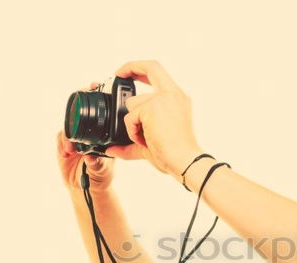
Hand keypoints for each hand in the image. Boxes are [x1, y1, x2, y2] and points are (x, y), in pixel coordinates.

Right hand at [56, 84, 114, 191]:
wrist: (84, 188)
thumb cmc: (99, 177)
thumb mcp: (102, 170)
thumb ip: (97, 164)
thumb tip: (91, 157)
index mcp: (103, 135)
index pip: (100, 113)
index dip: (96, 98)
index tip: (94, 87)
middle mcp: (89, 133)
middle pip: (81, 113)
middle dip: (77, 108)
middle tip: (75, 106)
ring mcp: (76, 137)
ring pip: (69, 127)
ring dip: (68, 137)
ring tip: (71, 150)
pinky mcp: (63, 144)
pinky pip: (60, 138)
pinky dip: (62, 144)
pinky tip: (66, 153)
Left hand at [105, 60, 202, 176]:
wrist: (185, 161)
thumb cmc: (175, 154)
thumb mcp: (152, 142)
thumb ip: (132, 141)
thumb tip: (111, 149)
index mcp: (178, 99)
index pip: (160, 73)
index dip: (142, 68)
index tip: (127, 73)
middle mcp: (174, 94)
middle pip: (151, 67)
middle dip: (131, 66)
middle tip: (118, 74)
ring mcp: (164, 98)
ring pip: (133, 102)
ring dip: (132, 122)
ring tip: (144, 138)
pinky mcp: (153, 107)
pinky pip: (130, 116)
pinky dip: (132, 131)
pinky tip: (144, 140)